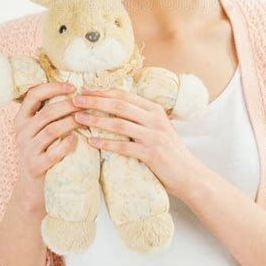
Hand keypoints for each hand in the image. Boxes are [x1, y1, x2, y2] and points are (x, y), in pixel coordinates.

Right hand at [13, 80, 84, 212]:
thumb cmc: (42, 151)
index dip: (53, 87)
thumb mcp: (39, 130)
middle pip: (47, 112)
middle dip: (70, 105)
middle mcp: (21, 132)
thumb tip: (75, 90)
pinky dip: (66, 144)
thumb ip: (49, 112)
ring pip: (51, 130)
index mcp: (21, 119)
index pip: (33, 94)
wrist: (32, 187)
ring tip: (86, 118)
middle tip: (86, 103)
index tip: (72, 86)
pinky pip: (53, 153)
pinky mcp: (35, 166)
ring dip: (71, 122)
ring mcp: (27, 150)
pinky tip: (77, 139)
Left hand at [72, 86, 201, 197]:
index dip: (102, 91)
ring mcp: (153, 135)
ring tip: (77, 118)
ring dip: (95, 119)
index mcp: (154, 109)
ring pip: (118, 123)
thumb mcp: (158, 129)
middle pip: (119, 104)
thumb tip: (114, 109)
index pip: (124, 94)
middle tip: (75, 100)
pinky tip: (91, 141)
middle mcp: (154, 119)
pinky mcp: (151, 153)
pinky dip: (105, 143)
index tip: (84, 90)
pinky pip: (123, 146)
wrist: (190, 175)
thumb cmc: (170, 153)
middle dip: (94, 101)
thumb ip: (141, 118)